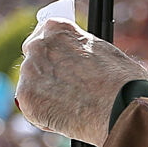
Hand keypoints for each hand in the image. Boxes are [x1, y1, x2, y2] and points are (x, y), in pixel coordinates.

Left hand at [16, 19, 147, 146]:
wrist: (119, 107)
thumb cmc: (122, 80)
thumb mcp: (104, 51)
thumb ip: (82, 50)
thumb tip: (80, 60)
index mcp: (57, 28)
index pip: (46, 35)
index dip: (55, 51)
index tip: (60, 62)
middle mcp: (38, 45)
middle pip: (34, 58)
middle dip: (46, 72)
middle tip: (64, 88)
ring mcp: (29, 72)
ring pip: (32, 85)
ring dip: (46, 95)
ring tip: (71, 107)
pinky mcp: (25, 98)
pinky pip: (31, 107)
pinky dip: (44, 115)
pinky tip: (65, 118)